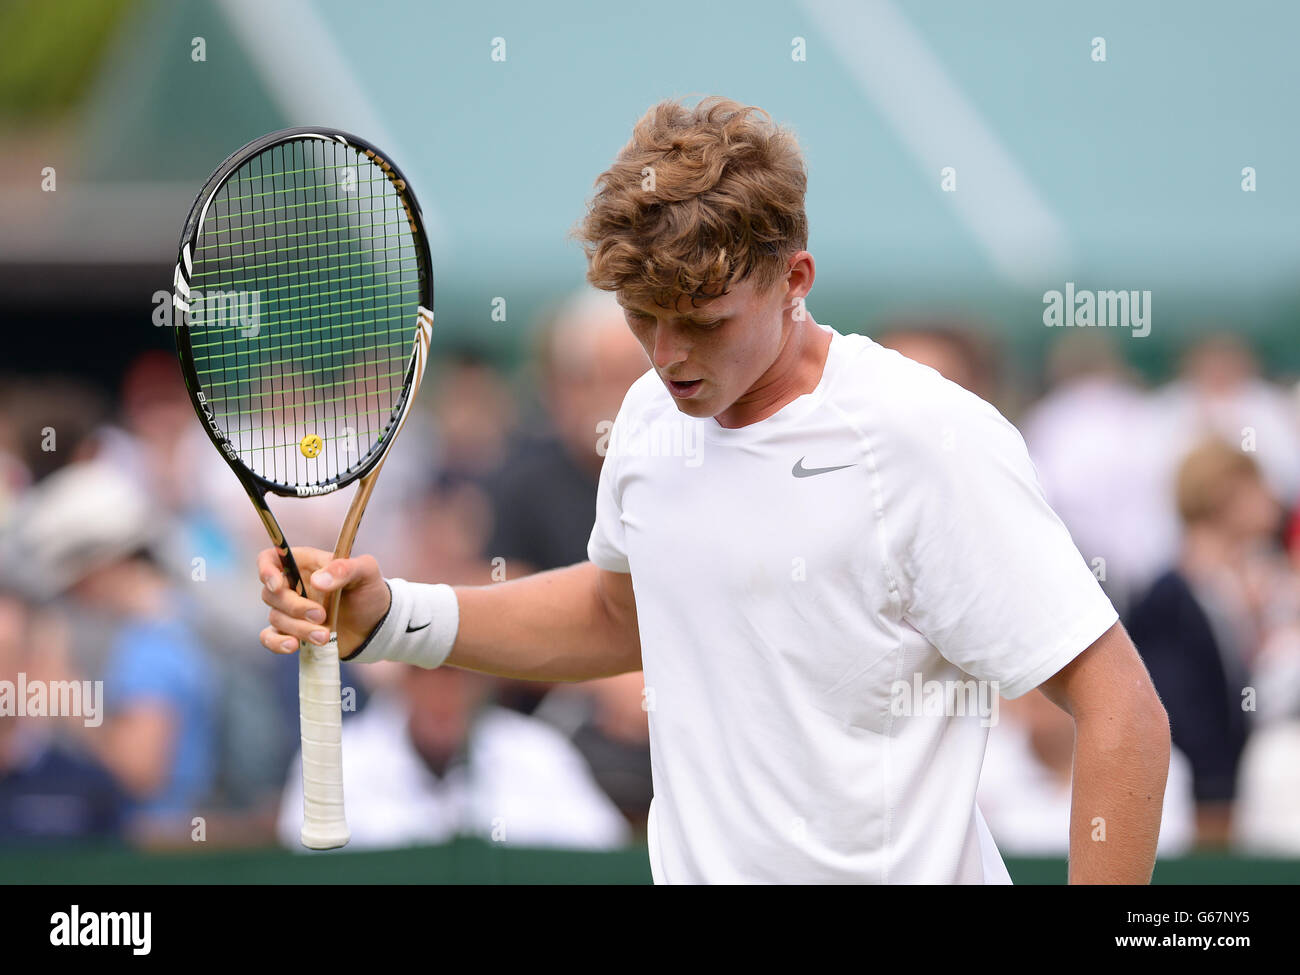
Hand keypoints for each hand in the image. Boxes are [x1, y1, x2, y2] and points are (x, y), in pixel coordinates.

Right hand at [257, 546, 390, 657]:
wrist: (376, 625)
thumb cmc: (369, 591)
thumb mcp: (366, 572)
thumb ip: (344, 569)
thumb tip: (318, 581)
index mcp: (305, 563)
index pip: (270, 558)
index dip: (266, 570)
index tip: (278, 584)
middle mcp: (293, 585)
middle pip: (271, 593)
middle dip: (295, 607)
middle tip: (321, 615)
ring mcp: (291, 610)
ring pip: (276, 617)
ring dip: (298, 628)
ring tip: (325, 636)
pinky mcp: (292, 632)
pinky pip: (269, 638)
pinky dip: (277, 643)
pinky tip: (293, 646)